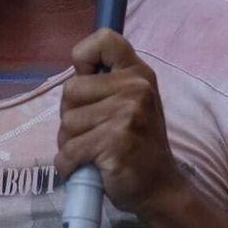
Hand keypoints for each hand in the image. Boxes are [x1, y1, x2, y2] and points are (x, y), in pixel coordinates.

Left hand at [55, 29, 188, 216]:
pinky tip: (84, 168)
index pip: (105, 39)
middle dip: (71, 115)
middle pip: (71, 89)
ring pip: (66, 123)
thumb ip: (107, 84)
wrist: (160, 188)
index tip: (86, 79)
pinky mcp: (114, 143)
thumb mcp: (132, 103)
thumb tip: (73, 73)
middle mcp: (135, 88)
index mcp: (138, 73)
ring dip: (70, 143)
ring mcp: (126, 115)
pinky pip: (69, 151)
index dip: (83, 56)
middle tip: (93, 132)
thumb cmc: (137, 144)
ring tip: (93, 152)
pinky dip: (68, 165)